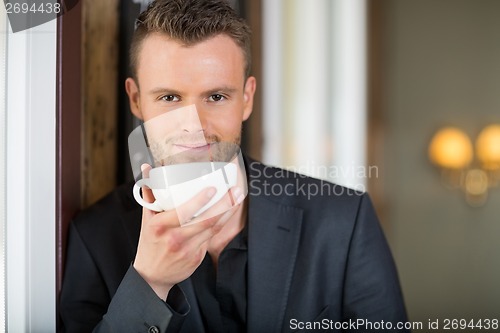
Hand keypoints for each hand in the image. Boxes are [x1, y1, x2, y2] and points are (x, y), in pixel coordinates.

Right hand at [133, 164, 243, 299]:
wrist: (151, 276)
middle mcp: (175, 238)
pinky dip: (222, 223)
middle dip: (224, 204)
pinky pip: (212, 237)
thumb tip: (147, 167)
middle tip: (234, 189)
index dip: (199, 201)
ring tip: (237, 197)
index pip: (183, 213)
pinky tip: (230, 212)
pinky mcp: (197, 258)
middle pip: (205, 220)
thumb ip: (149, 192)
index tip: (212, 189)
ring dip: (228, 212)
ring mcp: (188, 250)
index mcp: (160, 226)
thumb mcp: (145, 218)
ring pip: (213, 229)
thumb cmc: (149, 242)